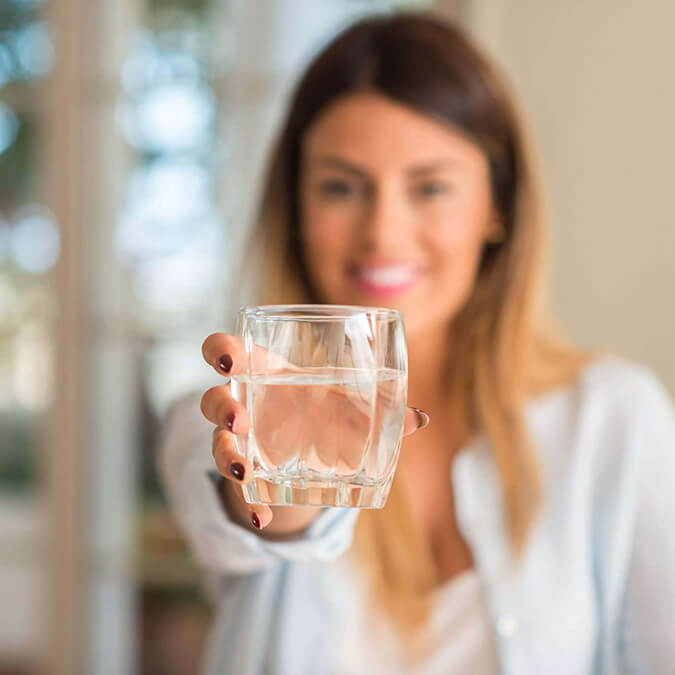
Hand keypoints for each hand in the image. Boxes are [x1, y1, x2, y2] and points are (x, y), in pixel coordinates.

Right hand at [200, 332, 429, 534]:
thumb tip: (420, 418)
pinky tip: (262, 518)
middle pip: (212, 399)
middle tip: (241, 420)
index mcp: (263, 372)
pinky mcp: (246, 472)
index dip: (219, 352)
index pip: (225, 352)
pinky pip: (237, 488)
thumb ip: (379, 410)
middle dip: (221, 407)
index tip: (230, 363)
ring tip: (246, 470)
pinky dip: (248, 504)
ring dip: (227, 455)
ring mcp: (240, 440)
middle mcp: (244, 404)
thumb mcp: (348, 407)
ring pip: (217, 443)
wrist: (311, 449)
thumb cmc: (324, 410)